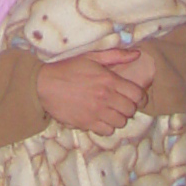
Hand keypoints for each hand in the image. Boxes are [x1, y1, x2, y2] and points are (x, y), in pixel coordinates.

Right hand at [35, 45, 149, 131]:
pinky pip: (107, 131)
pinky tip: (101, 118)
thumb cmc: (68, 68)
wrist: (45, 85)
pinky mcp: (86, 123)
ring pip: (121, 122)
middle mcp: (105, 97)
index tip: (136, 97)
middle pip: (131, 110)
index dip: (140, 97)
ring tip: (111, 111)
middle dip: (129, 107)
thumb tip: (137, 54)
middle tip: (121, 103)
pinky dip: (107, 126)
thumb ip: (116, 56)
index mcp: (108, 80)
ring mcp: (96, 112)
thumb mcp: (92, 57)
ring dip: (119, 117)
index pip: (137, 94)